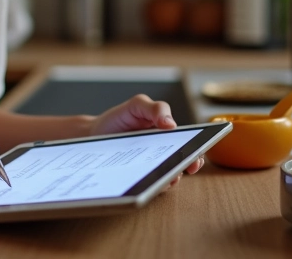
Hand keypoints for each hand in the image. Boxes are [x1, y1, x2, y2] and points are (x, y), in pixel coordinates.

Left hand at [87, 94, 204, 178]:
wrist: (93, 133)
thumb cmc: (118, 118)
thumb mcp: (136, 106)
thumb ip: (155, 108)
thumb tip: (172, 124)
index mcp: (167, 133)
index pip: (189, 142)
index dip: (197, 148)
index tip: (198, 153)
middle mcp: (163, 151)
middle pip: (183, 161)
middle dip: (189, 164)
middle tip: (189, 166)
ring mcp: (152, 166)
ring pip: (169, 175)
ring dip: (172, 177)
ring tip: (169, 176)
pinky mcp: (140, 178)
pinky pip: (152, 184)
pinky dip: (154, 185)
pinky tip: (150, 182)